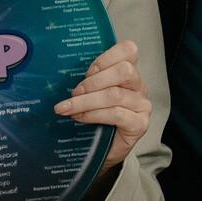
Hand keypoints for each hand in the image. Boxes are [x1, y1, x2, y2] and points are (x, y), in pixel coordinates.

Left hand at [54, 40, 151, 174]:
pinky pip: (116, 114)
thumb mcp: (91, 94)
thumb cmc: (96, 118)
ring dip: (86, 101)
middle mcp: (139, 87)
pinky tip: (80, 118)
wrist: (102, 150)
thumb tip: (59, 71)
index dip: (106, 57)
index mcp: (128, 73)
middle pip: (124, 71)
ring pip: (115, 95)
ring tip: (68, 108)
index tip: (87, 71)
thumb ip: (88, 80)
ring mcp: (142, 106)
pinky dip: (94, 114)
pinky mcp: (139, 124)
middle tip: (74, 92)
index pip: (128, 50)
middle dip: (94, 81)